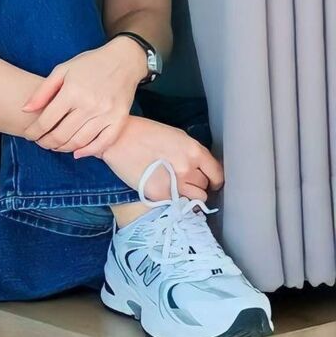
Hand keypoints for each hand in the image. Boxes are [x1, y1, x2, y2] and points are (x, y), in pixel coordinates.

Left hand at [20, 39, 148, 157]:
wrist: (123, 60)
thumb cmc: (90, 64)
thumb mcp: (63, 70)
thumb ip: (43, 91)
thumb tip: (25, 109)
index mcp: (72, 91)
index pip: (46, 120)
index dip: (34, 132)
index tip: (29, 135)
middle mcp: (89, 104)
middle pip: (61, 135)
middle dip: (46, 142)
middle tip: (40, 143)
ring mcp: (106, 114)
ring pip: (79, 142)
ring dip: (63, 148)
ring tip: (55, 146)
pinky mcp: (119, 120)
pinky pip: (103, 143)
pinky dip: (88, 152)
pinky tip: (77, 152)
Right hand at [102, 114, 224, 203]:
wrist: (118, 140)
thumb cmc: (146, 133)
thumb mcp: (176, 136)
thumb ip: (192, 153)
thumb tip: (202, 168)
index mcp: (194, 151)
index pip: (217, 174)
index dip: (215, 179)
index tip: (211, 181)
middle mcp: (188, 169)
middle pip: (204, 186)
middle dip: (198, 183)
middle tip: (185, 179)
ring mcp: (175, 184)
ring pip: (195, 198)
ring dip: (189, 194)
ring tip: (176, 187)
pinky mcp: (160, 195)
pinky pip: (177, 203)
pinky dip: (174, 199)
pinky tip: (164, 190)